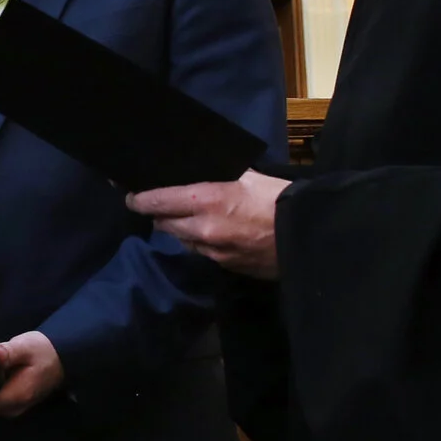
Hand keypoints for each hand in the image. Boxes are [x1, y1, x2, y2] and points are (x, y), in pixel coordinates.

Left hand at [126, 170, 286, 279]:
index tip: (131, 195)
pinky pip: (201, 253)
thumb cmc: (280, 199)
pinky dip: (200, 243)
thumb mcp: (248, 177)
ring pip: (180, 240)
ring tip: (189, 219)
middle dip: (159, 214)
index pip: (155, 201)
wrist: (309, 236)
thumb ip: (219, 176)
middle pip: (162, 223)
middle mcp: (201, 229)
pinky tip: (212, 235)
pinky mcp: (225, 267)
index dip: (138, 199)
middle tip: (163, 204)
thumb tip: (200, 172)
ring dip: (180, 230)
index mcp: (205, 199)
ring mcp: (212, 252)